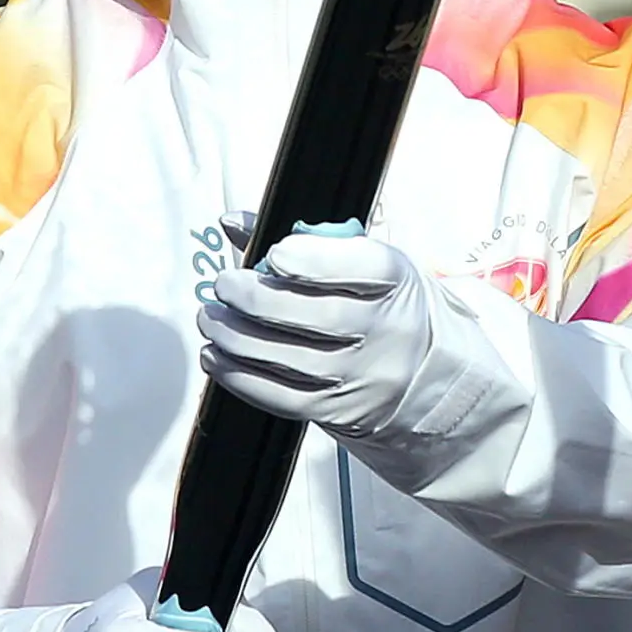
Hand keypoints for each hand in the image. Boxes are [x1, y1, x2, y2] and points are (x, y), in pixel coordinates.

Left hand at [199, 227, 453, 441]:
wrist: (420, 371)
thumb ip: (301, 240)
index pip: (362, 268)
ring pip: (292, 359)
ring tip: (211, 320)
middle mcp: (385, 330)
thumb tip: (233, 223)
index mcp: (394, 280)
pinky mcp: (338, 409)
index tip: (274, 254)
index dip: (314, 260)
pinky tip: (218, 357)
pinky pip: (282, 397)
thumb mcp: (362, 260)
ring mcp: (362, 375)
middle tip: (224, 286)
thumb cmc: (380, 304)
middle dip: (258, 299)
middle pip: (319, 316)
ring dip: (238, 338)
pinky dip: (240, 377)